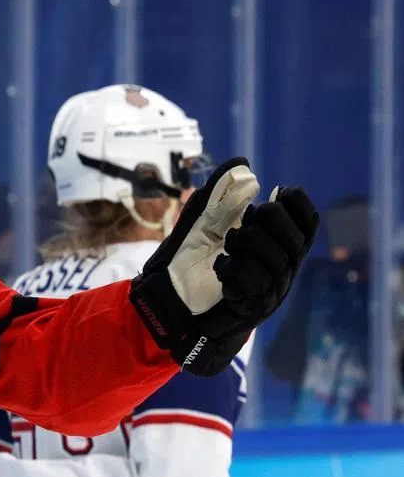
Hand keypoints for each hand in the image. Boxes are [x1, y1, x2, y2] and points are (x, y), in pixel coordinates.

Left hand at [129, 157, 318, 375]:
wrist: (169, 297)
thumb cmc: (190, 257)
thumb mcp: (204, 220)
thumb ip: (222, 194)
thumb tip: (244, 168)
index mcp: (276, 245)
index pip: (308, 225)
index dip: (301, 205)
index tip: (281, 189)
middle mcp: (279, 269)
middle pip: (297, 242)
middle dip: (271, 222)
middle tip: (245, 217)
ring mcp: (267, 291)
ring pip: (277, 263)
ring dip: (249, 243)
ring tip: (227, 242)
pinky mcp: (249, 308)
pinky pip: (255, 285)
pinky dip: (235, 268)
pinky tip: (220, 265)